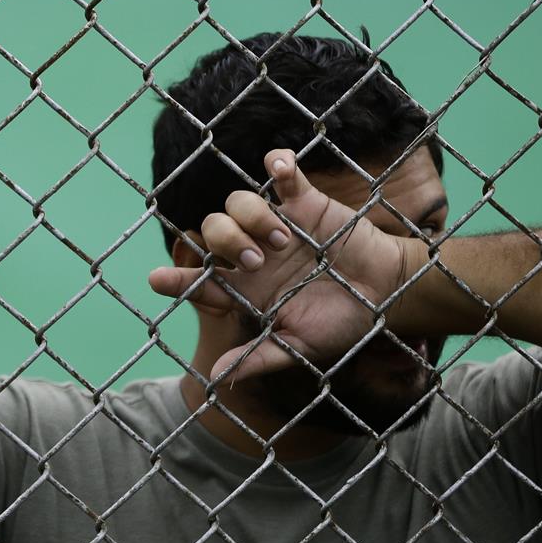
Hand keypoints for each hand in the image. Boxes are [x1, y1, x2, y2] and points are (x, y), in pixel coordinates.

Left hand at [148, 149, 427, 381]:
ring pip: (239, 203)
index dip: (177, 279)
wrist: (386, 295)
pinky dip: (279, 166)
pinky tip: (279, 166)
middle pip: (213, 233)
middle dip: (225, 242)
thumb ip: (258, 357)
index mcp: (247, 289)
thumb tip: (216, 377)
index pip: (202, 281)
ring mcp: (278, 226)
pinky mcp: (306, 203)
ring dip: (253, 217)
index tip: (155, 280)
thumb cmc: (341, 324)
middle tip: (256, 262)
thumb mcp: (299, 347)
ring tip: (283, 240)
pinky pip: (285, 177)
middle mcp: (255, 253)